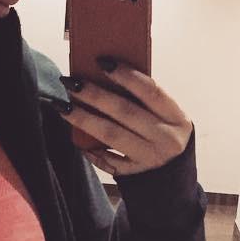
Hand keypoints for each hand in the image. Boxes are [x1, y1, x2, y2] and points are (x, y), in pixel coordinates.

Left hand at [61, 64, 192, 176]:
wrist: (173, 179)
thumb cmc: (164, 136)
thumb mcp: (166, 117)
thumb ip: (145, 100)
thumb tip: (105, 74)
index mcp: (176, 117)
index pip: (150, 90)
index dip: (126, 75)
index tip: (101, 62)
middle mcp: (166, 138)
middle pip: (124, 112)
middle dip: (95, 95)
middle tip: (71, 83)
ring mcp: (150, 158)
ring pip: (111, 135)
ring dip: (84, 119)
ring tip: (63, 107)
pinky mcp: (135, 174)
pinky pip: (108, 160)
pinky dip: (92, 150)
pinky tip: (76, 139)